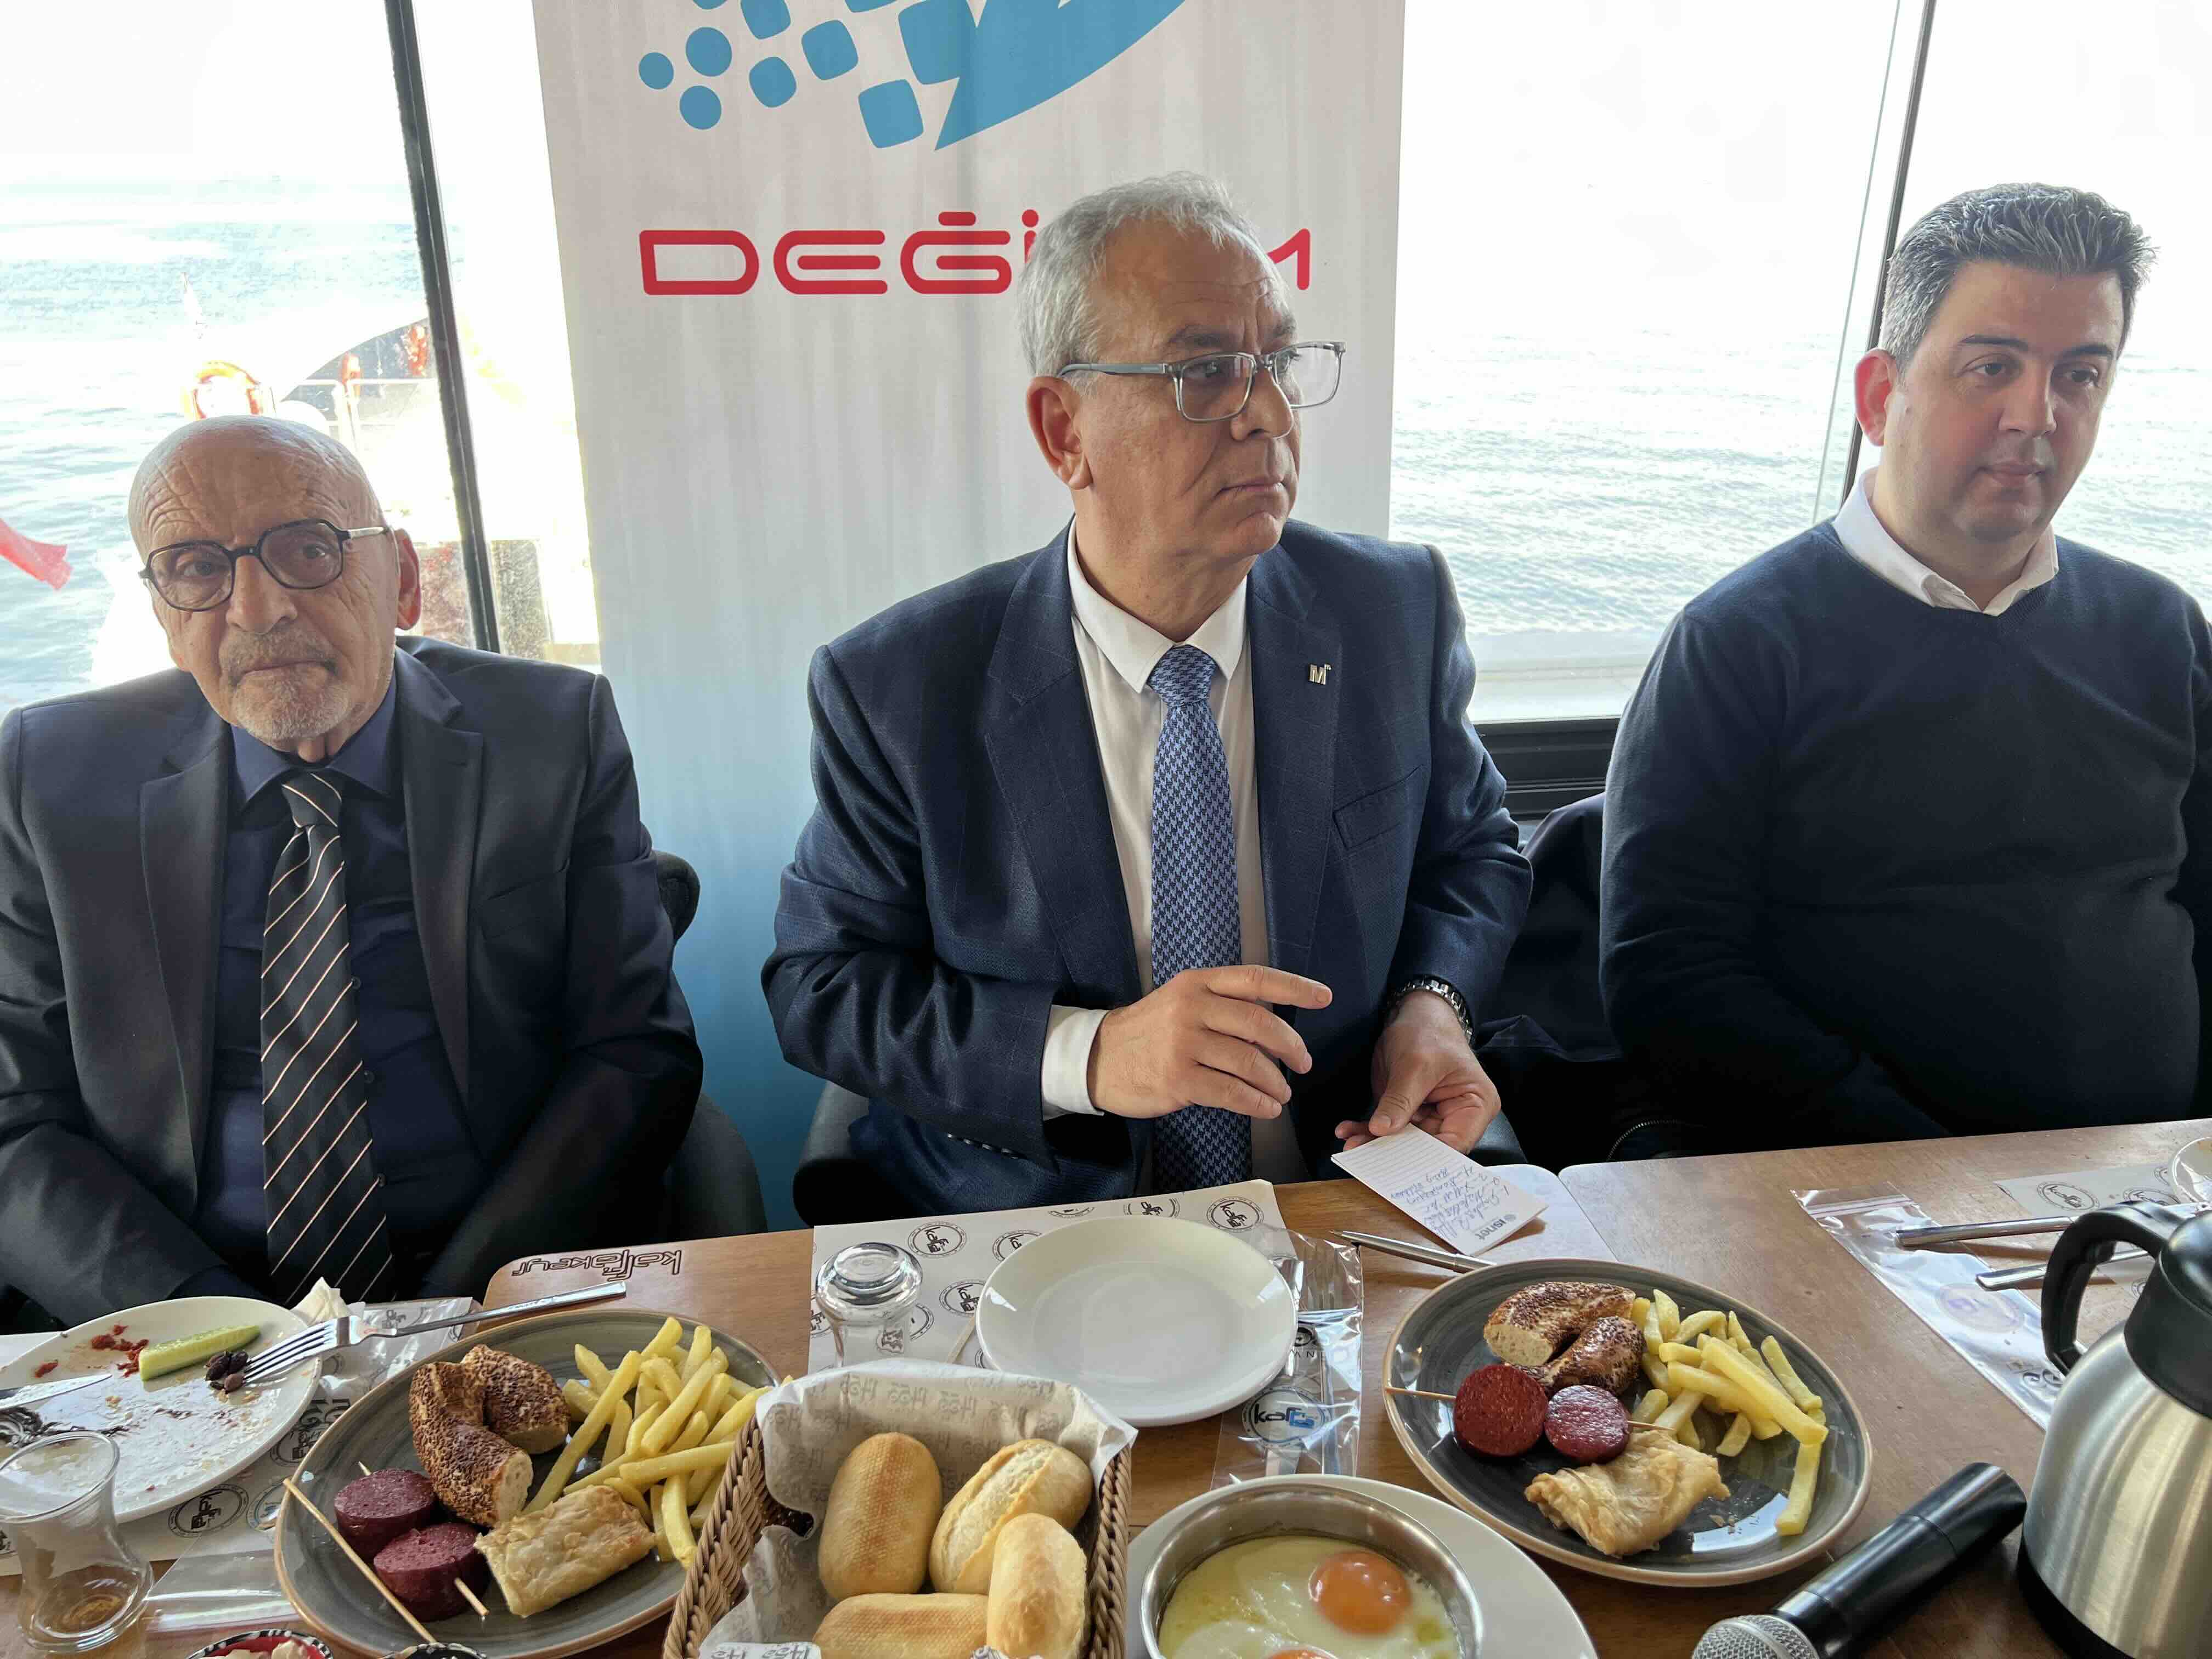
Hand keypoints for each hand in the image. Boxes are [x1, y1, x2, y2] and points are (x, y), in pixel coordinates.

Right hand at [1088, 965, 1332, 1120]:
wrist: (1098, 1058)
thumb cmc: (1149, 1032)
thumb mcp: (1181, 1002)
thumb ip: (1223, 1006)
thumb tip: (1274, 1030)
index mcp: (1197, 984)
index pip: (1255, 979)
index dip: (1294, 987)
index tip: (1324, 997)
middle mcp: (1191, 1008)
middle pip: (1259, 1023)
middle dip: (1290, 1046)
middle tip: (1303, 1063)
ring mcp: (1183, 1044)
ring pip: (1248, 1062)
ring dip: (1275, 1081)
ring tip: (1282, 1093)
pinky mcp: (1177, 1079)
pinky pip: (1231, 1093)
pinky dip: (1256, 1103)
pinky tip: (1265, 1108)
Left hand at [1337, 989, 1499, 1152]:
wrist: (1415, 1014)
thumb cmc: (1429, 1032)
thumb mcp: (1415, 1064)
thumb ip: (1400, 1099)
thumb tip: (1382, 1130)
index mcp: (1475, 1105)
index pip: (1454, 1144)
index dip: (1427, 1160)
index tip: (1397, 1165)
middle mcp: (1456, 1116)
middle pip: (1427, 1148)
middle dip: (1395, 1153)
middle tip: (1365, 1156)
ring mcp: (1431, 1116)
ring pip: (1403, 1142)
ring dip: (1375, 1143)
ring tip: (1351, 1144)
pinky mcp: (1408, 1112)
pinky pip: (1388, 1128)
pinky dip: (1367, 1130)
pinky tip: (1348, 1130)